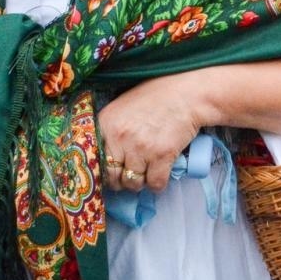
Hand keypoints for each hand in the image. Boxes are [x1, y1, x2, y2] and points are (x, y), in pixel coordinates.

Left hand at [97, 75, 203, 193]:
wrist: (185, 95)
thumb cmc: (155, 98)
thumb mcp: (122, 107)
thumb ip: (110, 129)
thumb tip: (104, 156)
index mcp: (106, 122)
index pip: (95, 159)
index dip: (103, 169)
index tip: (111, 172)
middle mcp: (119, 137)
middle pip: (112, 176)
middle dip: (120, 180)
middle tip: (129, 175)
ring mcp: (140, 148)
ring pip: (132, 183)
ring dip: (140, 182)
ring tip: (146, 172)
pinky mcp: (161, 156)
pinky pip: (154, 184)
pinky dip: (157, 184)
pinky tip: (159, 175)